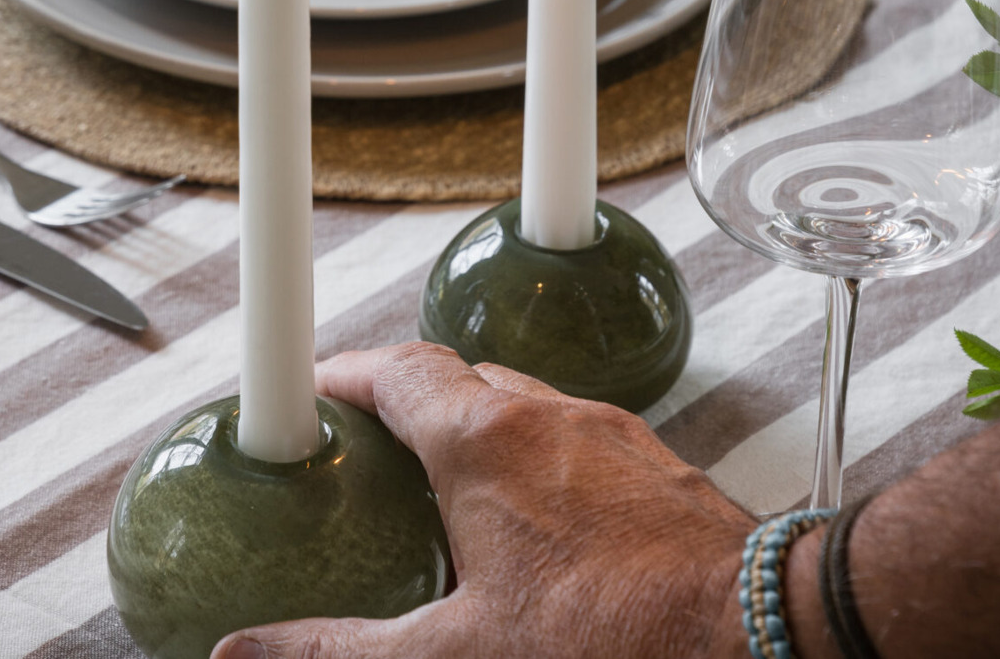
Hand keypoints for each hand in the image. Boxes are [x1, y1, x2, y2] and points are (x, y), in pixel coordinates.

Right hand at [210, 341, 752, 658]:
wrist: (757, 635)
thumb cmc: (608, 641)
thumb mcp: (453, 657)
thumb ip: (339, 650)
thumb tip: (242, 652)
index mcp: (482, 441)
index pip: (396, 370)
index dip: (346, 374)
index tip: (313, 391)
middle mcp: (545, 415)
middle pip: (457, 376)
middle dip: (407, 399)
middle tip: (371, 447)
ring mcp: (607, 433)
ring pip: (521, 403)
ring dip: (476, 428)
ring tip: (449, 492)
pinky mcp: (654, 464)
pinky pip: (573, 438)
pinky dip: (535, 460)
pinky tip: (540, 530)